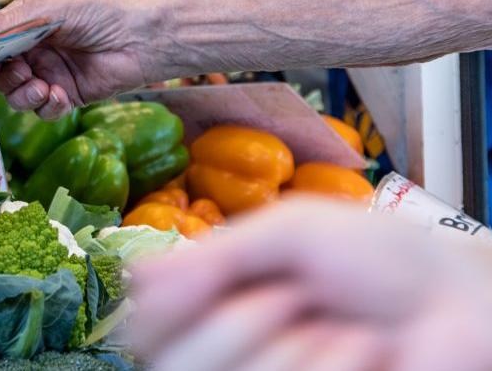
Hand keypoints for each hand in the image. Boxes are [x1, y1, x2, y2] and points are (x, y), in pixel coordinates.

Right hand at [0, 0, 154, 117]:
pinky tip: (60, 96)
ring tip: (42, 87)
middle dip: (4, 78)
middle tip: (20, 74)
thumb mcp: (49, 7)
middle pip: (0, 74)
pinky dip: (47, 107)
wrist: (145, 36)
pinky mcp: (69, 96)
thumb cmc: (101, 9)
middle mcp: (36, 49)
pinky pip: (44, 110)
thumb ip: (8, 24)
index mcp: (27, 23)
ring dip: (23, 95)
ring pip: (18, 95)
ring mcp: (52, 73)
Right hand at [128, 199, 491, 370]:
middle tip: (297, 298)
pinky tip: (368, 357)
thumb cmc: (387, 261)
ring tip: (346, 331)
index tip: (213, 279)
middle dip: (240, 321)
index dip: (167, 307)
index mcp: (216, 306)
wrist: (467, 304)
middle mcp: (232, 356)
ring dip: (297, 348)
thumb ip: (211, 256)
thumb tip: (133, 275)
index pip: (142, 327)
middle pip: (173, 362)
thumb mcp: (288, 233)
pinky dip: (332, 370)